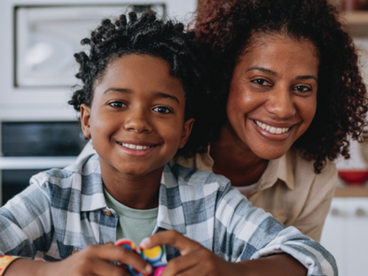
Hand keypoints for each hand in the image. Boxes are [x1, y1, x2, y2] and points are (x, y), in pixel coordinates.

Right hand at [5, 243, 152, 275]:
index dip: (137, 261)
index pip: (121, 252)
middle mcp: (88, 260)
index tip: (148, 269)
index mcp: (94, 250)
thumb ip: (108, 258)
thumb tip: (135, 263)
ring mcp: (82, 275)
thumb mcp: (90, 257)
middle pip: (119, 272)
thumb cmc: (74, 268)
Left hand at [140, 230, 244, 275]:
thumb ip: (180, 263)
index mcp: (195, 247)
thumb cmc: (210, 268)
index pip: (174, 236)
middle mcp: (202, 255)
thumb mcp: (197, 258)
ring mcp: (209, 269)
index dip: (157, 238)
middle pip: (174, 266)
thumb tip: (154, 271)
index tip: (142, 244)